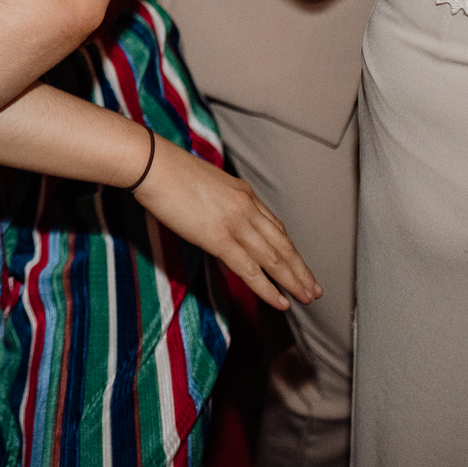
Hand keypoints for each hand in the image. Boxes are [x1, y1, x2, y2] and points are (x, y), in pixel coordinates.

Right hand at [132, 134, 320, 310]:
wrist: (152, 164)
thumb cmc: (168, 171)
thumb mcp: (205, 184)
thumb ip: (219, 202)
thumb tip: (216, 217)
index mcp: (244, 193)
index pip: (275, 226)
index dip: (289, 248)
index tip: (298, 263)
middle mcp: (247, 207)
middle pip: (282, 244)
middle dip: (301, 269)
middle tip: (315, 289)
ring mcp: (236, 223)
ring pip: (274, 258)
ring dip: (293, 281)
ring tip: (307, 298)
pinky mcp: (219, 238)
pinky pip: (250, 269)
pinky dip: (268, 288)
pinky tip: (281, 302)